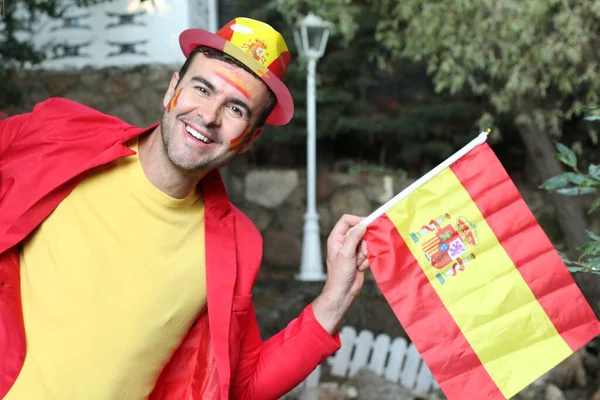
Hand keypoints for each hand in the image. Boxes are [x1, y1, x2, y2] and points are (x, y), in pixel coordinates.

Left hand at [312, 214, 369, 333]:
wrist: (343, 292)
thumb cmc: (339, 274)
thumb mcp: (346, 253)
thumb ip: (354, 237)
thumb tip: (362, 225)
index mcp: (336, 238)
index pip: (346, 220)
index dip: (358, 220)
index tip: (368, 224)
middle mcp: (344, 242)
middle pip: (360, 231)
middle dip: (363, 243)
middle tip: (360, 253)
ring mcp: (352, 250)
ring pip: (366, 243)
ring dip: (364, 254)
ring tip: (357, 264)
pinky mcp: (359, 258)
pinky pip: (368, 253)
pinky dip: (366, 260)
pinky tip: (360, 268)